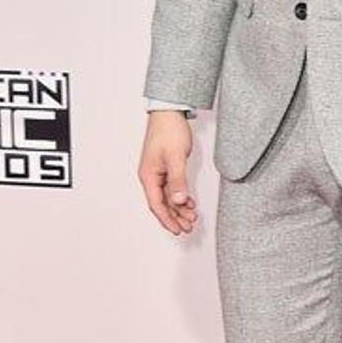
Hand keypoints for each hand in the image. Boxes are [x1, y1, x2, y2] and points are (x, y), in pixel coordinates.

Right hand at [138, 111, 196, 234]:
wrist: (169, 113)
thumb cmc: (168, 131)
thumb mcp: (175, 157)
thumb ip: (177, 180)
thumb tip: (178, 200)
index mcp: (149, 176)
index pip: (156, 204)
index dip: (167, 219)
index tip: (177, 230)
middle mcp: (151, 176)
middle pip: (162, 204)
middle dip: (175, 217)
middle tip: (188, 227)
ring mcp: (158, 173)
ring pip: (168, 197)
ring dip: (179, 208)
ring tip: (192, 217)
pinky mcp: (166, 168)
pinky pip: (172, 188)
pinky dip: (181, 197)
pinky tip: (190, 202)